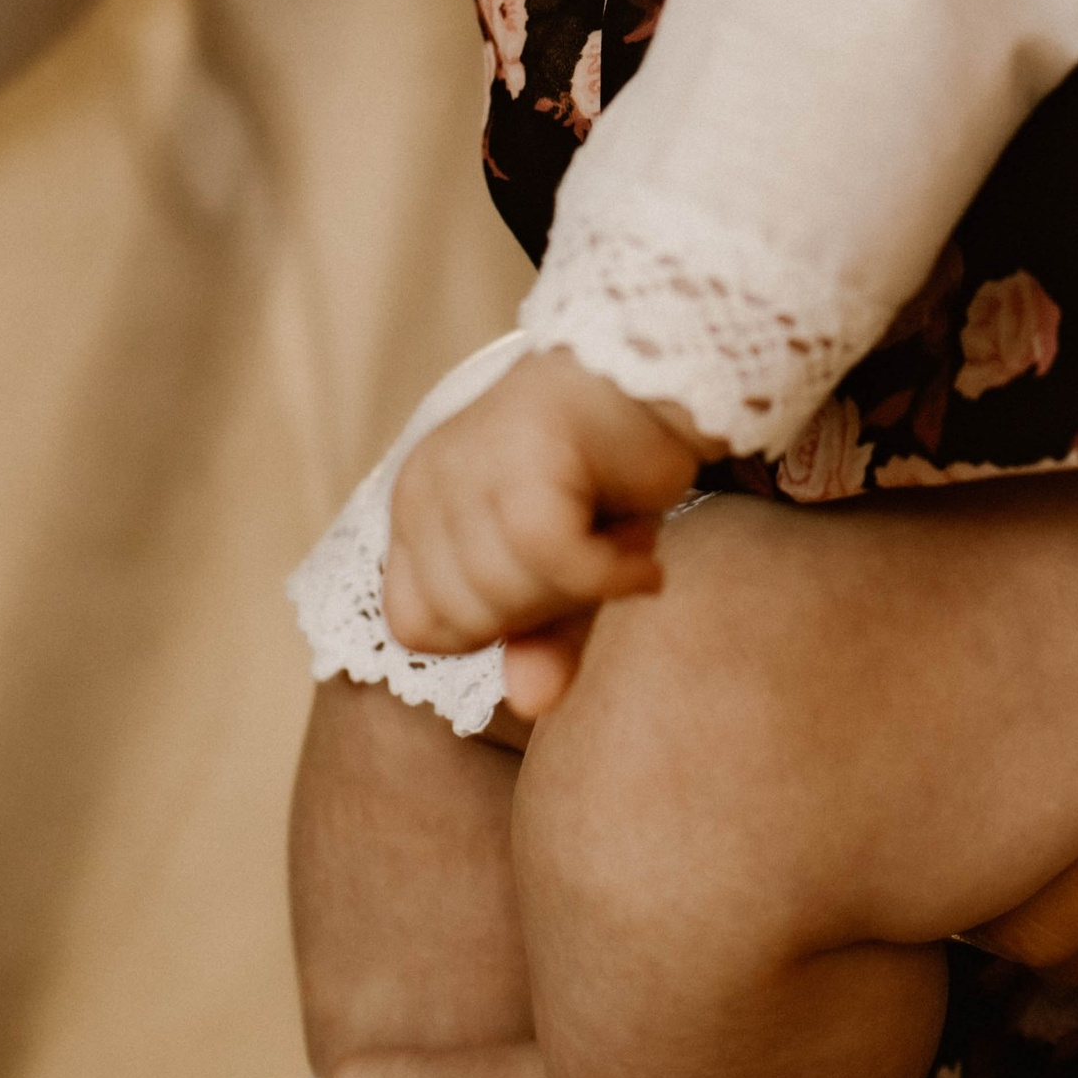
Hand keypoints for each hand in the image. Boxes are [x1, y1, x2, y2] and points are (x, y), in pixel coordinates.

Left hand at [382, 348, 703, 718]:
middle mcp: (427, 482)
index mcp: (415, 507)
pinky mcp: (526, 455)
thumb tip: (531, 704)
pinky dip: (611, 575)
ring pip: (510, 592)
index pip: (418, 628)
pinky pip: (557, 560)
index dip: (491, 627)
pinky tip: (644, 558)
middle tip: (595, 551)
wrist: (662, 373)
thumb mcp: (568, 574)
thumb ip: (542, 638)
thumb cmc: (605, 474)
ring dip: (586, 586)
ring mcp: (470, 464)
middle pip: (469, 618)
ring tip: (620, 539)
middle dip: (547, 607)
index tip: (550, 580)